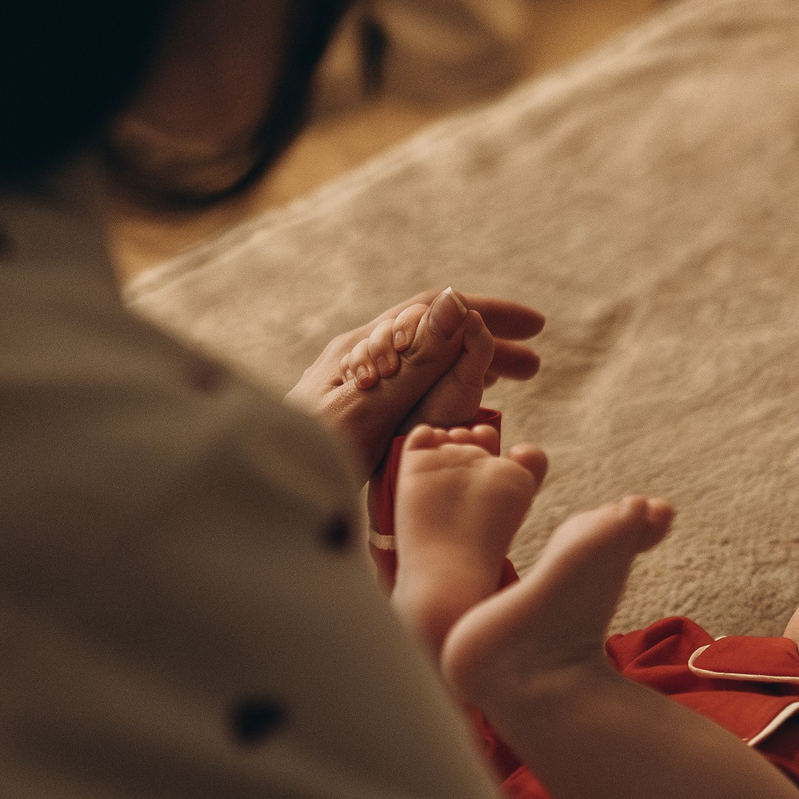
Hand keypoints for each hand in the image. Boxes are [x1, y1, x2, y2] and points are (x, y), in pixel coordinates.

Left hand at [285, 289, 545, 475]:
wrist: (263, 496)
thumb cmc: (310, 459)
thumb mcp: (372, 410)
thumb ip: (415, 362)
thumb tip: (457, 302)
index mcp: (364, 348)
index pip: (437, 310)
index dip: (490, 314)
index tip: (535, 328)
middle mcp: (358, 359)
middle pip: (433, 336)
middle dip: (488, 343)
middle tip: (534, 366)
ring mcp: (353, 388)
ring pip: (423, 366)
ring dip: (469, 368)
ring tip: (508, 387)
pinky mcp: (351, 419)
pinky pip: (410, 393)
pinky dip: (445, 393)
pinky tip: (457, 415)